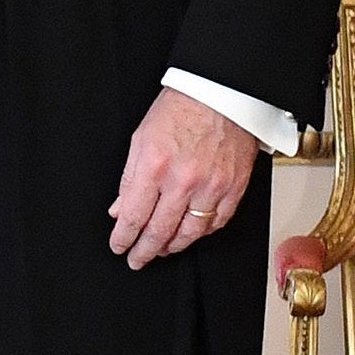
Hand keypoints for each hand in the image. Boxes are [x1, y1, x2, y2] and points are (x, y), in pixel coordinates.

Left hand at [108, 86, 256, 268]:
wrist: (222, 95)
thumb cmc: (181, 109)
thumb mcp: (140, 140)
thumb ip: (130, 179)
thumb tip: (120, 209)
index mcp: (155, 167)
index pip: (134, 216)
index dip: (124, 238)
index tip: (119, 247)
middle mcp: (184, 181)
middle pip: (161, 231)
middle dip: (145, 251)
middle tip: (137, 259)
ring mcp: (212, 187)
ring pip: (191, 232)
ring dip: (173, 246)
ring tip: (161, 249)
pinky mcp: (235, 187)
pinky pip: (218, 222)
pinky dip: (202, 233)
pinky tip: (191, 234)